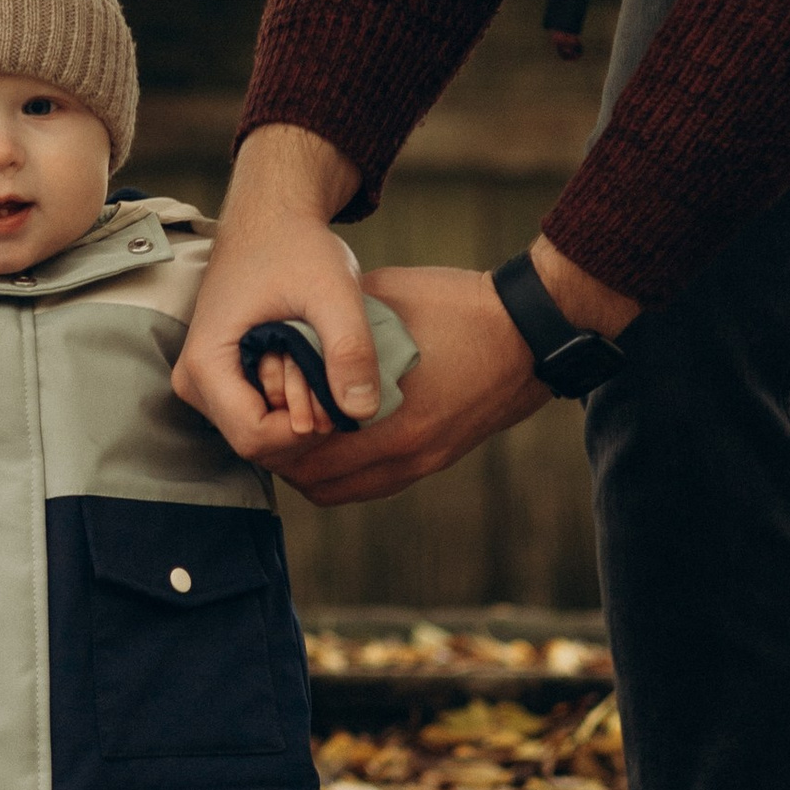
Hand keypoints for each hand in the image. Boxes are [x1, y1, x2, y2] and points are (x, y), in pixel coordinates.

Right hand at [171, 125, 383, 467]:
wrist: (273, 216)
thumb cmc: (297, 246)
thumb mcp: (333, 290)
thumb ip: (349, 349)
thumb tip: (362, 412)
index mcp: (206, 365)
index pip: (255, 439)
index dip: (305, 430)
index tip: (334, 390)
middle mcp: (194, 382)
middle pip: (258, 443)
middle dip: (305, 420)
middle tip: (330, 367)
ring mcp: (206, 384)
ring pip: (263, 434)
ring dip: (303, 411)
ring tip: (320, 359)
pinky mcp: (223, 381)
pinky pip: (263, 416)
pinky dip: (296, 402)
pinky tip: (311, 364)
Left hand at [269, 261, 551, 505]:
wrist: (532, 331)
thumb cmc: (458, 306)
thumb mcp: (385, 299)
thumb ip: (334, 323)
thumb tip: (290, 328)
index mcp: (391, 415)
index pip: (305, 450)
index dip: (270, 432)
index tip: (256, 404)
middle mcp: (405, 452)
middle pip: (315, 481)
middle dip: (282, 456)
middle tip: (264, 421)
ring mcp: (422, 462)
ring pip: (338, 491)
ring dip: (308, 468)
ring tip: (291, 431)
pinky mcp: (434, 460)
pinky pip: (370, 484)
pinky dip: (340, 470)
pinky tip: (330, 437)